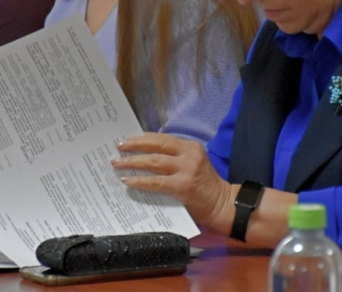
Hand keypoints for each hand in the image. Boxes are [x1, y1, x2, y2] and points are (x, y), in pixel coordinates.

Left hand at [113, 133, 232, 227]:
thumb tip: (144, 157)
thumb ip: (173, 160)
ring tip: (118, 163)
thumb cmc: (204, 187)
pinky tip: (128, 181)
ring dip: (133, 162)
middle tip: (119, 147)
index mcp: (190, 147)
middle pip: (156, 145)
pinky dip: (140, 180)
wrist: (223, 204)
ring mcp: (186, 169)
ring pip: (154, 161)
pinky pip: (156, 182)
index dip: (143, 137)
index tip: (127, 138)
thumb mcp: (191, 165)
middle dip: (134, 145)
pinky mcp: (183, 186)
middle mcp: (189, 154)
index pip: (162, 138)